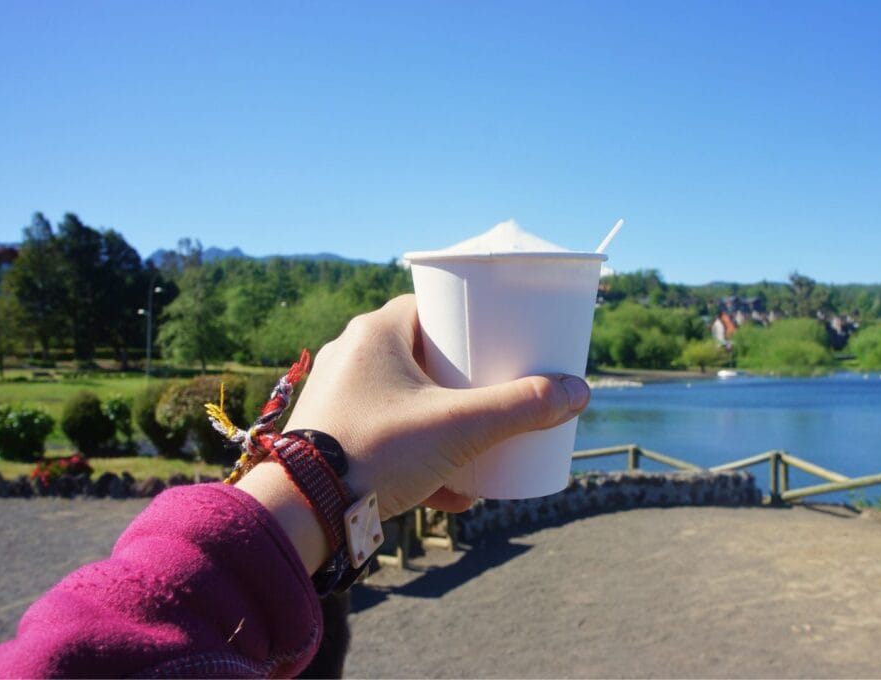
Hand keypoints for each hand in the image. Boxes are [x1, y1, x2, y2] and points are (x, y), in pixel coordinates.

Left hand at [283, 294, 590, 519]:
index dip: (471, 322)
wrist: (301, 513)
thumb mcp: (461, 428)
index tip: (500, 343)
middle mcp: (351, 356)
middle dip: (466, 383)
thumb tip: (579, 392)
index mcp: (376, 333)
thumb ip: (521, 408)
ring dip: (444, 423)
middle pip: (424, 355)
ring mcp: (338, 396)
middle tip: (497, 399)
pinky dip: (417, 452)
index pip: (432, 307)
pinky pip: (385, 433)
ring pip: (406, 399)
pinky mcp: (331, 434)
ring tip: (479, 447)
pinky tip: (448, 487)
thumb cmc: (378, 453)